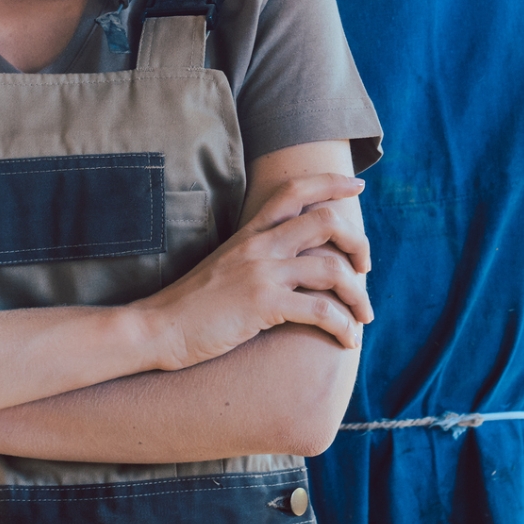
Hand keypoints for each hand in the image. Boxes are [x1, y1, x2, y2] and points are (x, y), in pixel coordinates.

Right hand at [134, 173, 372, 368]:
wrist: (158, 328)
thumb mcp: (226, 266)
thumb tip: (295, 260)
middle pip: (326, 221)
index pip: (295, 190)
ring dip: (358, 294)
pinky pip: (320, 311)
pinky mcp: (262, 305)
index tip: (357, 186)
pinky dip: (342, 326)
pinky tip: (347, 340)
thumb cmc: (193, 304)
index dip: (331, 183)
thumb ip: (258, 255)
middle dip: (358, 242)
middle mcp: (259, 245)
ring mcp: (261, 273)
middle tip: (365, 268)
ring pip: (331, 269)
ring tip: (364, 316)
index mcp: (251, 233)